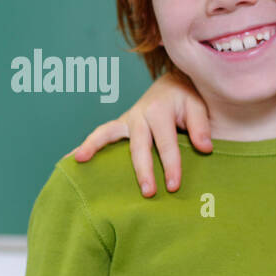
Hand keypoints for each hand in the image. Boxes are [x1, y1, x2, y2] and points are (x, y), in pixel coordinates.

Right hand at [67, 71, 211, 195]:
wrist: (175, 83)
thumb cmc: (188, 99)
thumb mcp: (198, 106)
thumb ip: (201, 126)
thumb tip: (204, 148)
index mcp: (160, 111)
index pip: (166, 144)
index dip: (171, 166)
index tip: (173, 186)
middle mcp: (139, 114)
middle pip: (139, 146)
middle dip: (143, 170)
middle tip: (148, 192)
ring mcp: (127, 120)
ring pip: (108, 135)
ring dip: (95, 148)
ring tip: (79, 161)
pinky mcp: (121, 125)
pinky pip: (100, 134)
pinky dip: (86, 145)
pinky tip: (72, 160)